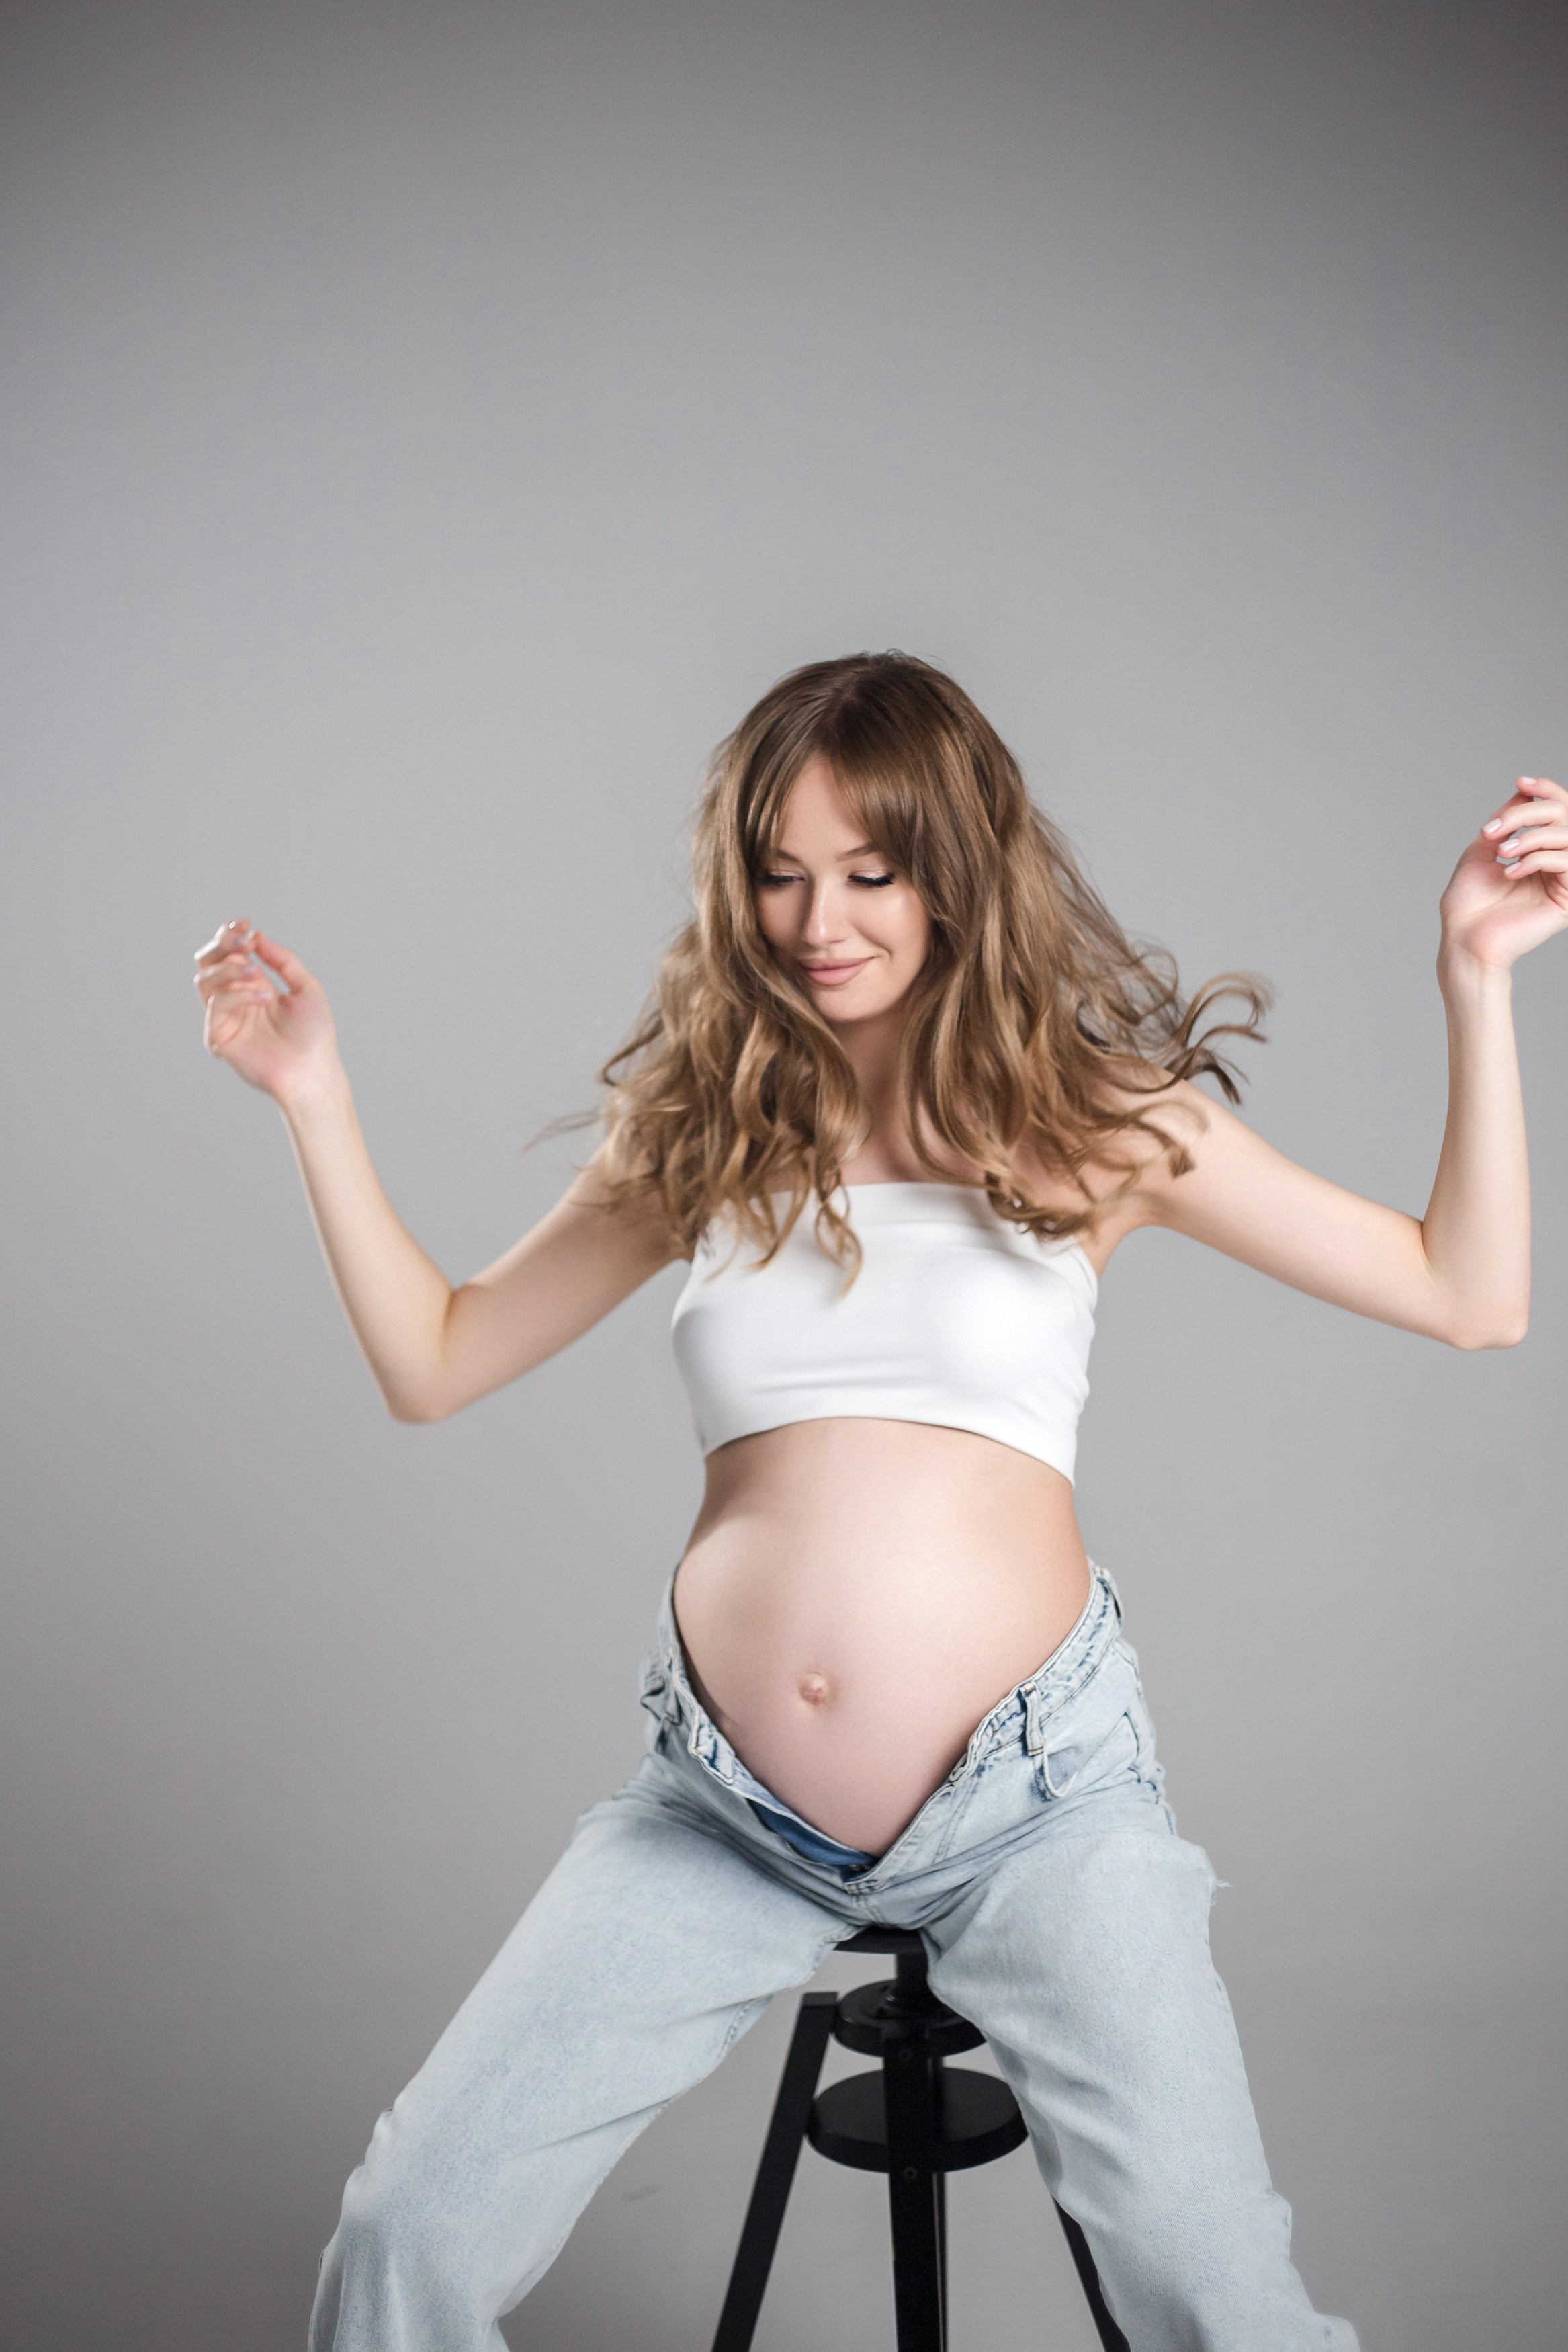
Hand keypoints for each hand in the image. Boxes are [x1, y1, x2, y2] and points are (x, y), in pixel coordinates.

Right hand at [193, 920, 339, 1101]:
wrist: (314, 1071)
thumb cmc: (314, 1034)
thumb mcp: (306, 987)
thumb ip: (283, 960)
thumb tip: (257, 937)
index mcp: (252, 985)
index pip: (228, 954)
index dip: (230, 935)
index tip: (245, 923)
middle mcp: (233, 999)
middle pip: (207, 962)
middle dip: (221, 945)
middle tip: (242, 941)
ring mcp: (223, 1018)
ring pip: (204, 980)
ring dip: (230, 969)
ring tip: (258, 973)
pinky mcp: (218, 1037)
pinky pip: (216, 1005)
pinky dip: (239, 994)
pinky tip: (265, 998)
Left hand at [1439, 777, 1567, 972]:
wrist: (1463, 939)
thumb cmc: (1468, 903)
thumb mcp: (1482, 850)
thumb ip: (1505, 821)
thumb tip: (1524, 790)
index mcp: (1538, 851)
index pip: (1556, 812)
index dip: (1545, 790)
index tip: (1521, 781)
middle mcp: (1555, 863)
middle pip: (1563, 816)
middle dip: (1527, 813)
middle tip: (1495, 829)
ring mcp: (1563, 880)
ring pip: (1567, 835)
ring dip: (1530, 837)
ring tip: (1502, 852)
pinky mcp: (1567, 899)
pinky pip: (1565, 861)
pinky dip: (1536, 859)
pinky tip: (1511, 872)